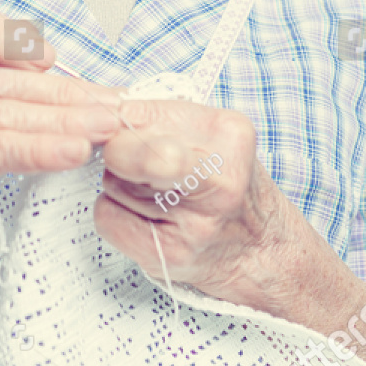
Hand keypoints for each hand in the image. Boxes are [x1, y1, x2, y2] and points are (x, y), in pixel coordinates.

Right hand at [0, 1, 123, 254]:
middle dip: (60, 92)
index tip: (51, 60)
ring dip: (62, 121)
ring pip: (1, 114)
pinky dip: (40, 150)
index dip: (6, 37)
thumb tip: (65, 72)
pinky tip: (74, 151)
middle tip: (109, 104)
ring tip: (104, 126)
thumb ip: (0, 68)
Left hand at [93, 97, 284, 306]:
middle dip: (118, 153)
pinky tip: (149, 219)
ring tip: (160, 196)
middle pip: (123, 150)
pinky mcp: (171, 254)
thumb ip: (162, 118)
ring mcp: (196, 222)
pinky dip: (116, 214)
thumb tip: (102, 112)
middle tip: (135, 164)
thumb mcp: (214, 137)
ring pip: (112, 183)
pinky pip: (108, 217)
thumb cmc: (229, 186)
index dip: (119, 121)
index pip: (139, 112)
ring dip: (122, 186)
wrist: (263, 251)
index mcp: (228, 134)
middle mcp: (218, 179)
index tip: (124, 129)